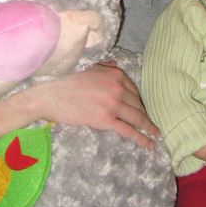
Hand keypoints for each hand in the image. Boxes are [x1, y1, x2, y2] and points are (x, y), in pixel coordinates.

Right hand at [21, 62, 158, 148]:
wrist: (49, 93)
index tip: (140, 108)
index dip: (138, 100)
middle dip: (143, 114)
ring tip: (156, 134)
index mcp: (115, 74)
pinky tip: (149, 143)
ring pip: (136, 117)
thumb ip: (105, 66)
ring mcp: (113, 104)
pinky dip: (141, 137)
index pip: (133, 89)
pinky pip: (128, 130)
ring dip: (148, 127)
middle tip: (149, 123)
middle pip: (137, 103)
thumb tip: (115, 63)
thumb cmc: (65, 79)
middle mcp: (118, 88)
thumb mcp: (88, 66)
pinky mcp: (106, 120)